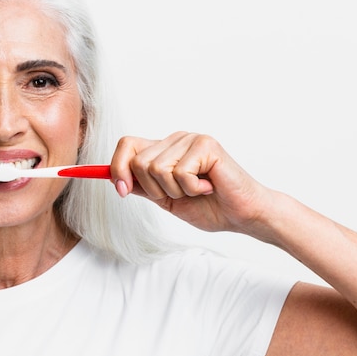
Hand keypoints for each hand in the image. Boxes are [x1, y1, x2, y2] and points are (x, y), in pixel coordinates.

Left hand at [110, 131, 270, 233]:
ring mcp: (190, 140)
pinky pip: (179, 172)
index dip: (117, 167)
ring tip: (196, 190)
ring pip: (156, 168)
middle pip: (138, 162)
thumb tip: (115, 179)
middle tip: (181, 193)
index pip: (127, 145)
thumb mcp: (166, 199)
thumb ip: (143, 187)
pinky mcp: (206, 145)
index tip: (121, 190)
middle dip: (154, 189)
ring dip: (175, 190)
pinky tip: (208, 187)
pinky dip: (192, 189)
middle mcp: (175, 140)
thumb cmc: (209, 207)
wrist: (242, 215)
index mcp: (164, 150)